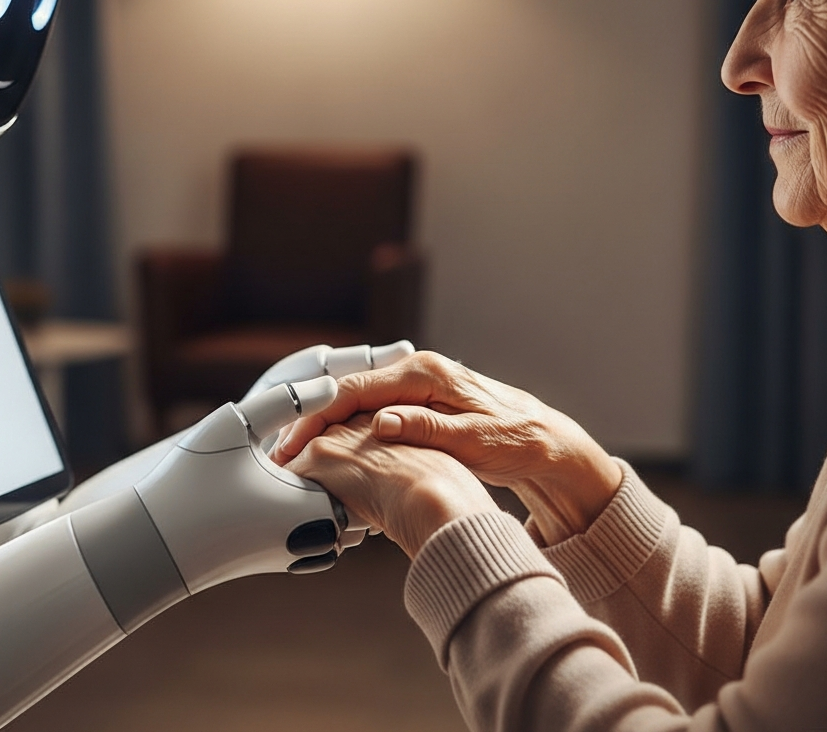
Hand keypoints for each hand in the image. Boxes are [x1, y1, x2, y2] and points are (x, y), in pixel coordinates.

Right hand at [272, 351, 621, 544]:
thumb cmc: (515, 441)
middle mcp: (416, 371)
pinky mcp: (418, 400)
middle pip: (348, 392)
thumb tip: (381, 422)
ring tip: (295, 455)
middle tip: (281, 454)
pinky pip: (370, 410)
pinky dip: (346, 428)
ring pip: (356, 401)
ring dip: (325, 426)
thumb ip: (426, 429)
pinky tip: (329, 450)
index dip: (319, 417)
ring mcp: (416, 384)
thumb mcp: (474, 440)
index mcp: (425, 374)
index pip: (356, 391)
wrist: (545, 442)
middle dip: (311, 421)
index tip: (293, 444)